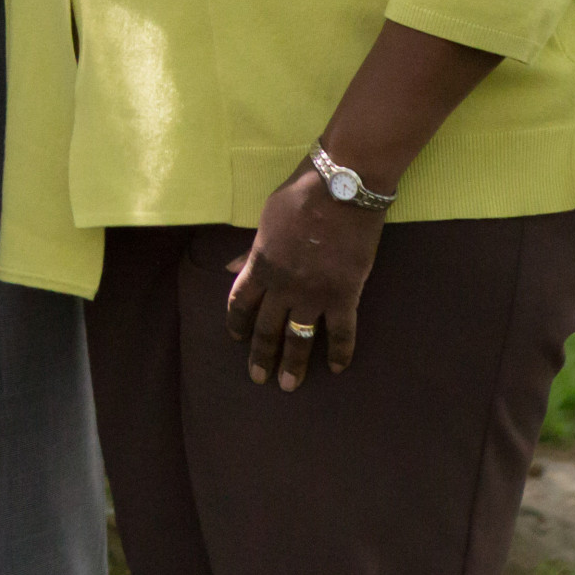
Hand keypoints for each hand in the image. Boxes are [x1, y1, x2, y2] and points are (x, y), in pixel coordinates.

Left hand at [225, 166, 385, 390]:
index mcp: (260, 264)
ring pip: (299, 338)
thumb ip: (251, 250)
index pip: (240, 302)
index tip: (235, 339)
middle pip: (266, 328)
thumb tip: (230, 268)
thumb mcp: (266, 220)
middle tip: (259, 378)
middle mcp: (283, 285)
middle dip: (261, 355)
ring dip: (294, 364)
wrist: (342, 189)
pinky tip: (337, 368)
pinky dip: (340, 352)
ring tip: (290, 385)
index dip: (237, 323)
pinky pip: (341, 332)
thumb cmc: (300, 196)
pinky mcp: (345, 295)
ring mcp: (314, 294)